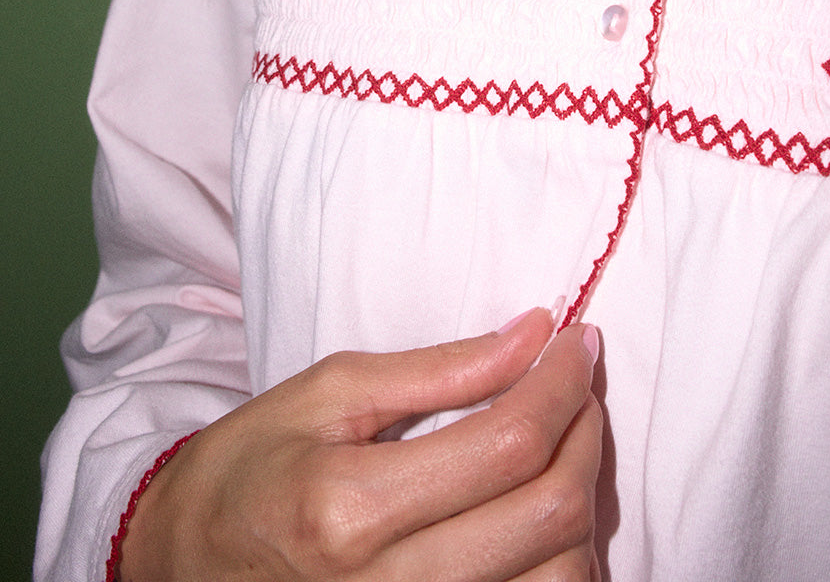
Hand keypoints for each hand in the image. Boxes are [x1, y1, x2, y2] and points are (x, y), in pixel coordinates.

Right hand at [119, 309, 602, 580]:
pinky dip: (564, 561)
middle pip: (549, 516)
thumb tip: (532, 335)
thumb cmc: (248, 467)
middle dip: (587, 432)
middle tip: (579, 383)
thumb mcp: (328, 393)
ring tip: (568, 441)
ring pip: (560, 580)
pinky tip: (545, 511)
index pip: (508, 445)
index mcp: (351, 507)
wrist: (180, 567)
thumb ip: (439, 368)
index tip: (577, 343)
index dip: (562, 385)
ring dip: (585, 501)